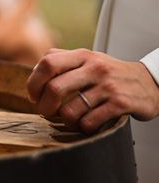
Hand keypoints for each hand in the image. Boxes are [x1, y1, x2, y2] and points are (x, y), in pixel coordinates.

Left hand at [27, 48, 158, 133]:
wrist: (150, 82)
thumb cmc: (111, 74)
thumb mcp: (88, 60)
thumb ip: (62, 61)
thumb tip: (34, 72)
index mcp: (82, 55)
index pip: (47, 63)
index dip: (34, 82)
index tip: (34, 96)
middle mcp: (94, 68)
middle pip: (54, 88)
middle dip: (45, 106)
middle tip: (47, 112)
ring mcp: (108, 86)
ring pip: (70, 109)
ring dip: (65, 120)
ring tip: (70, 120)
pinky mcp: (120, 104)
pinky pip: (90, 121)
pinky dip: (83, 127)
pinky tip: (87, 124)